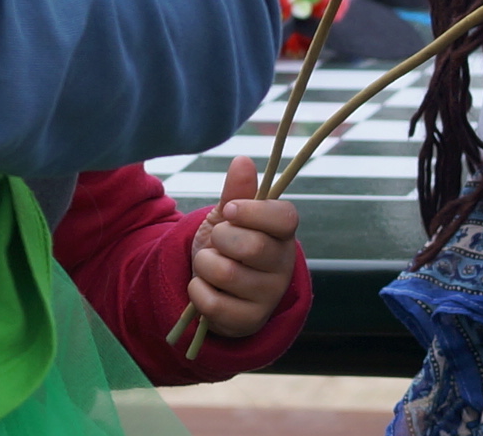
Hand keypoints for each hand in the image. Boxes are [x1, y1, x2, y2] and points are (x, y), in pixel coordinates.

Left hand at [186, 155, 300, 341]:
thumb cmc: (227, 245)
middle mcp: (283, 266)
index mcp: (281, 234)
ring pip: (227, 273)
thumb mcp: (228, 217)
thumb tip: (243, 160)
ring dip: (204, 264)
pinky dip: (197, 290)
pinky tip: (205, 288)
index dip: (253, 211)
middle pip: (252, 246)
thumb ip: (236, 192)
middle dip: (221, 238)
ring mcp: (268, 297)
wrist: (215, 286)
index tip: (229, 210)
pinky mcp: (249, 321)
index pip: (285, 217)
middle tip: (218, 242)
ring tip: (210, 264)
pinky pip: (212, 302)